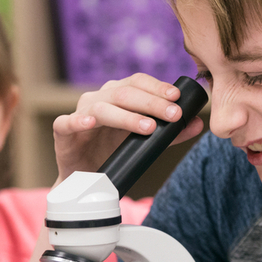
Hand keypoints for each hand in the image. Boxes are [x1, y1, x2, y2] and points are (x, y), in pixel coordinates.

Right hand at [52, 74, 204, 182]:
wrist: (85, 178)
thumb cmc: (114, 153)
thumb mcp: (144, 142)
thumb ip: (169, 134)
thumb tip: (197, 124)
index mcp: (118, 95)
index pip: (139, 82)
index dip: (158, 87)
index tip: (178, 97)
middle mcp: (99, 98)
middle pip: (125, 92)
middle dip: (152, 103)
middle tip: (173, 115)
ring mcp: (80, 112)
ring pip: (103, 107)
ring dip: (128, 116)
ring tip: (148, 127)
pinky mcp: (63, 131)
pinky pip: (68, 122)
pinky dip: (79, 121)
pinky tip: (91, 123)